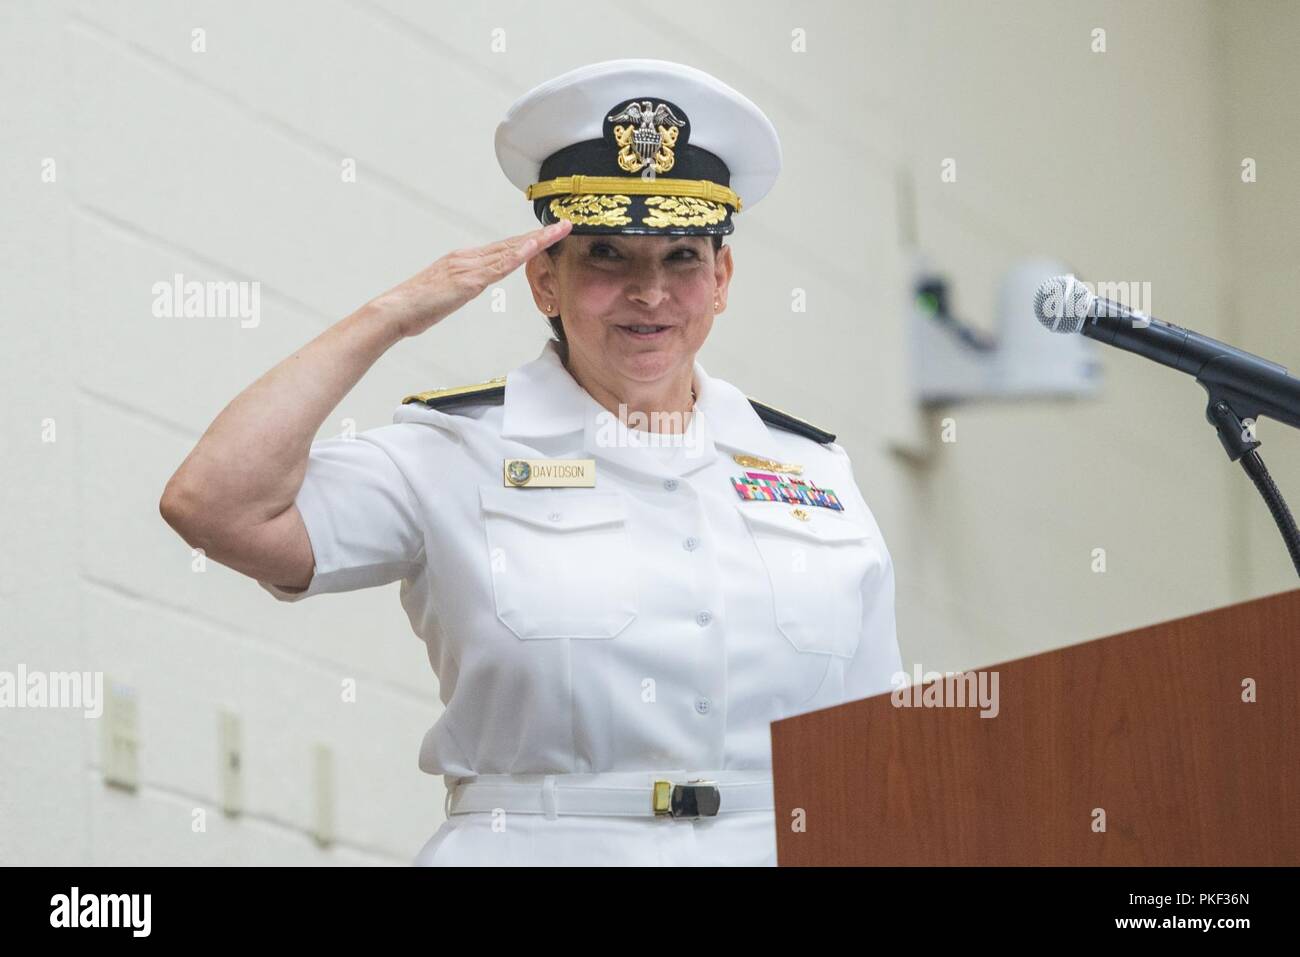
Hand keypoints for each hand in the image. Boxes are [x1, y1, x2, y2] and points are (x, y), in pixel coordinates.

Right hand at [370, 220, 571, 339]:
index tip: (547, 234)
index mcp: (463, 261)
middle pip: (511, 243)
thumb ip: (462, 288)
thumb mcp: (446, 296)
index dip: (526, 240)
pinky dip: (519, 253)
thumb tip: (470, 288)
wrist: (394, 311)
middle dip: (540, 234)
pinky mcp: (467, 280)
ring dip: (537, 238)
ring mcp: (468, 267)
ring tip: (560, 229)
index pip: (502, 248)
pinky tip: (535, 246)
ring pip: (509, 249)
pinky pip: (499, 265)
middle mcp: (467, 258)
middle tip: (565, 223)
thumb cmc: (416, 308)